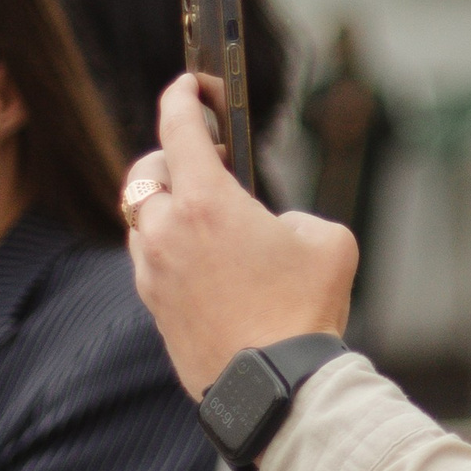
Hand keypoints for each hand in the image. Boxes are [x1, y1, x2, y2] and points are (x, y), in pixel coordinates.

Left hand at [128, 75, 358, 397]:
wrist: (275, 385)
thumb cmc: (305, 309)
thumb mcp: (329, 241)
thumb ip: (297, 217)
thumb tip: (276, 229)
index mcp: (206, 202)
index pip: (178, 128)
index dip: (181, 97)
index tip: (188, 85)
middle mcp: (167, 231)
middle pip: (146, 173)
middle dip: (170, 159)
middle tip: (204, 161)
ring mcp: (152, 272)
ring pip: (141, 220)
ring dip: (167, 209)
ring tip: (207, 220)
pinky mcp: (153, 307)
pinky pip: (150, 262)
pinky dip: (169, 250)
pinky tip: (206, 266)